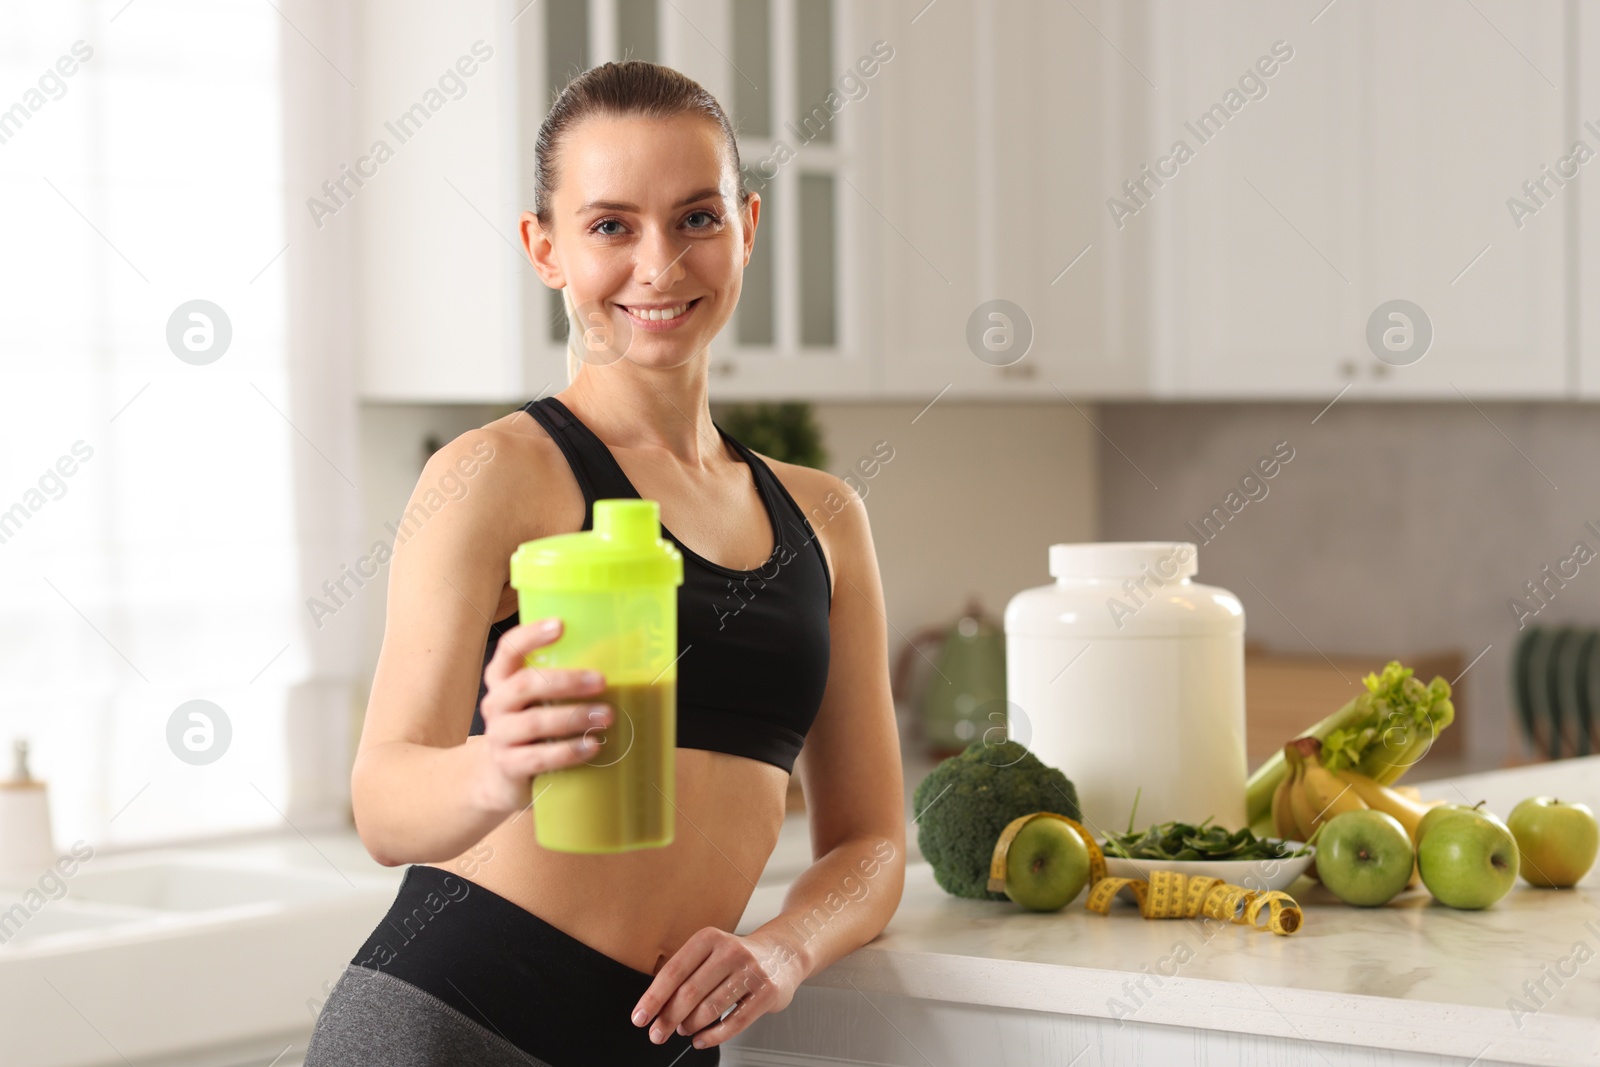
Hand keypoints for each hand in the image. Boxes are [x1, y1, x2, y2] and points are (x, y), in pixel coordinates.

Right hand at [473, 618, 610, 814]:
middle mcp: (496, 703)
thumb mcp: (538, 700)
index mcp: (502, 679)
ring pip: (533, 722)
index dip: (531, 636)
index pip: (508, 649)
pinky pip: (538, 757)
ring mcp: (499, 736)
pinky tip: (592, 746)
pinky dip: (568, 751)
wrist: (500, 777)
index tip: (560, 625)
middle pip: (525, 684)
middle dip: (566, 681)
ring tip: (606, 716)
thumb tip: (619, 657)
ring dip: (574, 717)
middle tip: (602, 681)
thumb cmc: (532, 728)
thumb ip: (561, 681)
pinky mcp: (509, 766)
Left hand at [630, 928, 801, 1049]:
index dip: (654, 997)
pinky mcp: (767, 993)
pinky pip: (734, 1022)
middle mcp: (731, 951)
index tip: (640, 1017)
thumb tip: (657, 1008)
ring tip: (684, 1030)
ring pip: (710, 1009)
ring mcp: (751, 972)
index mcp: (710, 938)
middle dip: (668, 1018)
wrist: (783, 954)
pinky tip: (701, 1040)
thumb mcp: (710, 953)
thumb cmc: (738, 957)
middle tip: (657, 1033)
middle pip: (690, 992)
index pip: (674, 971)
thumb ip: (686, 974)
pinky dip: (713, 1036)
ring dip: (690, 1026)